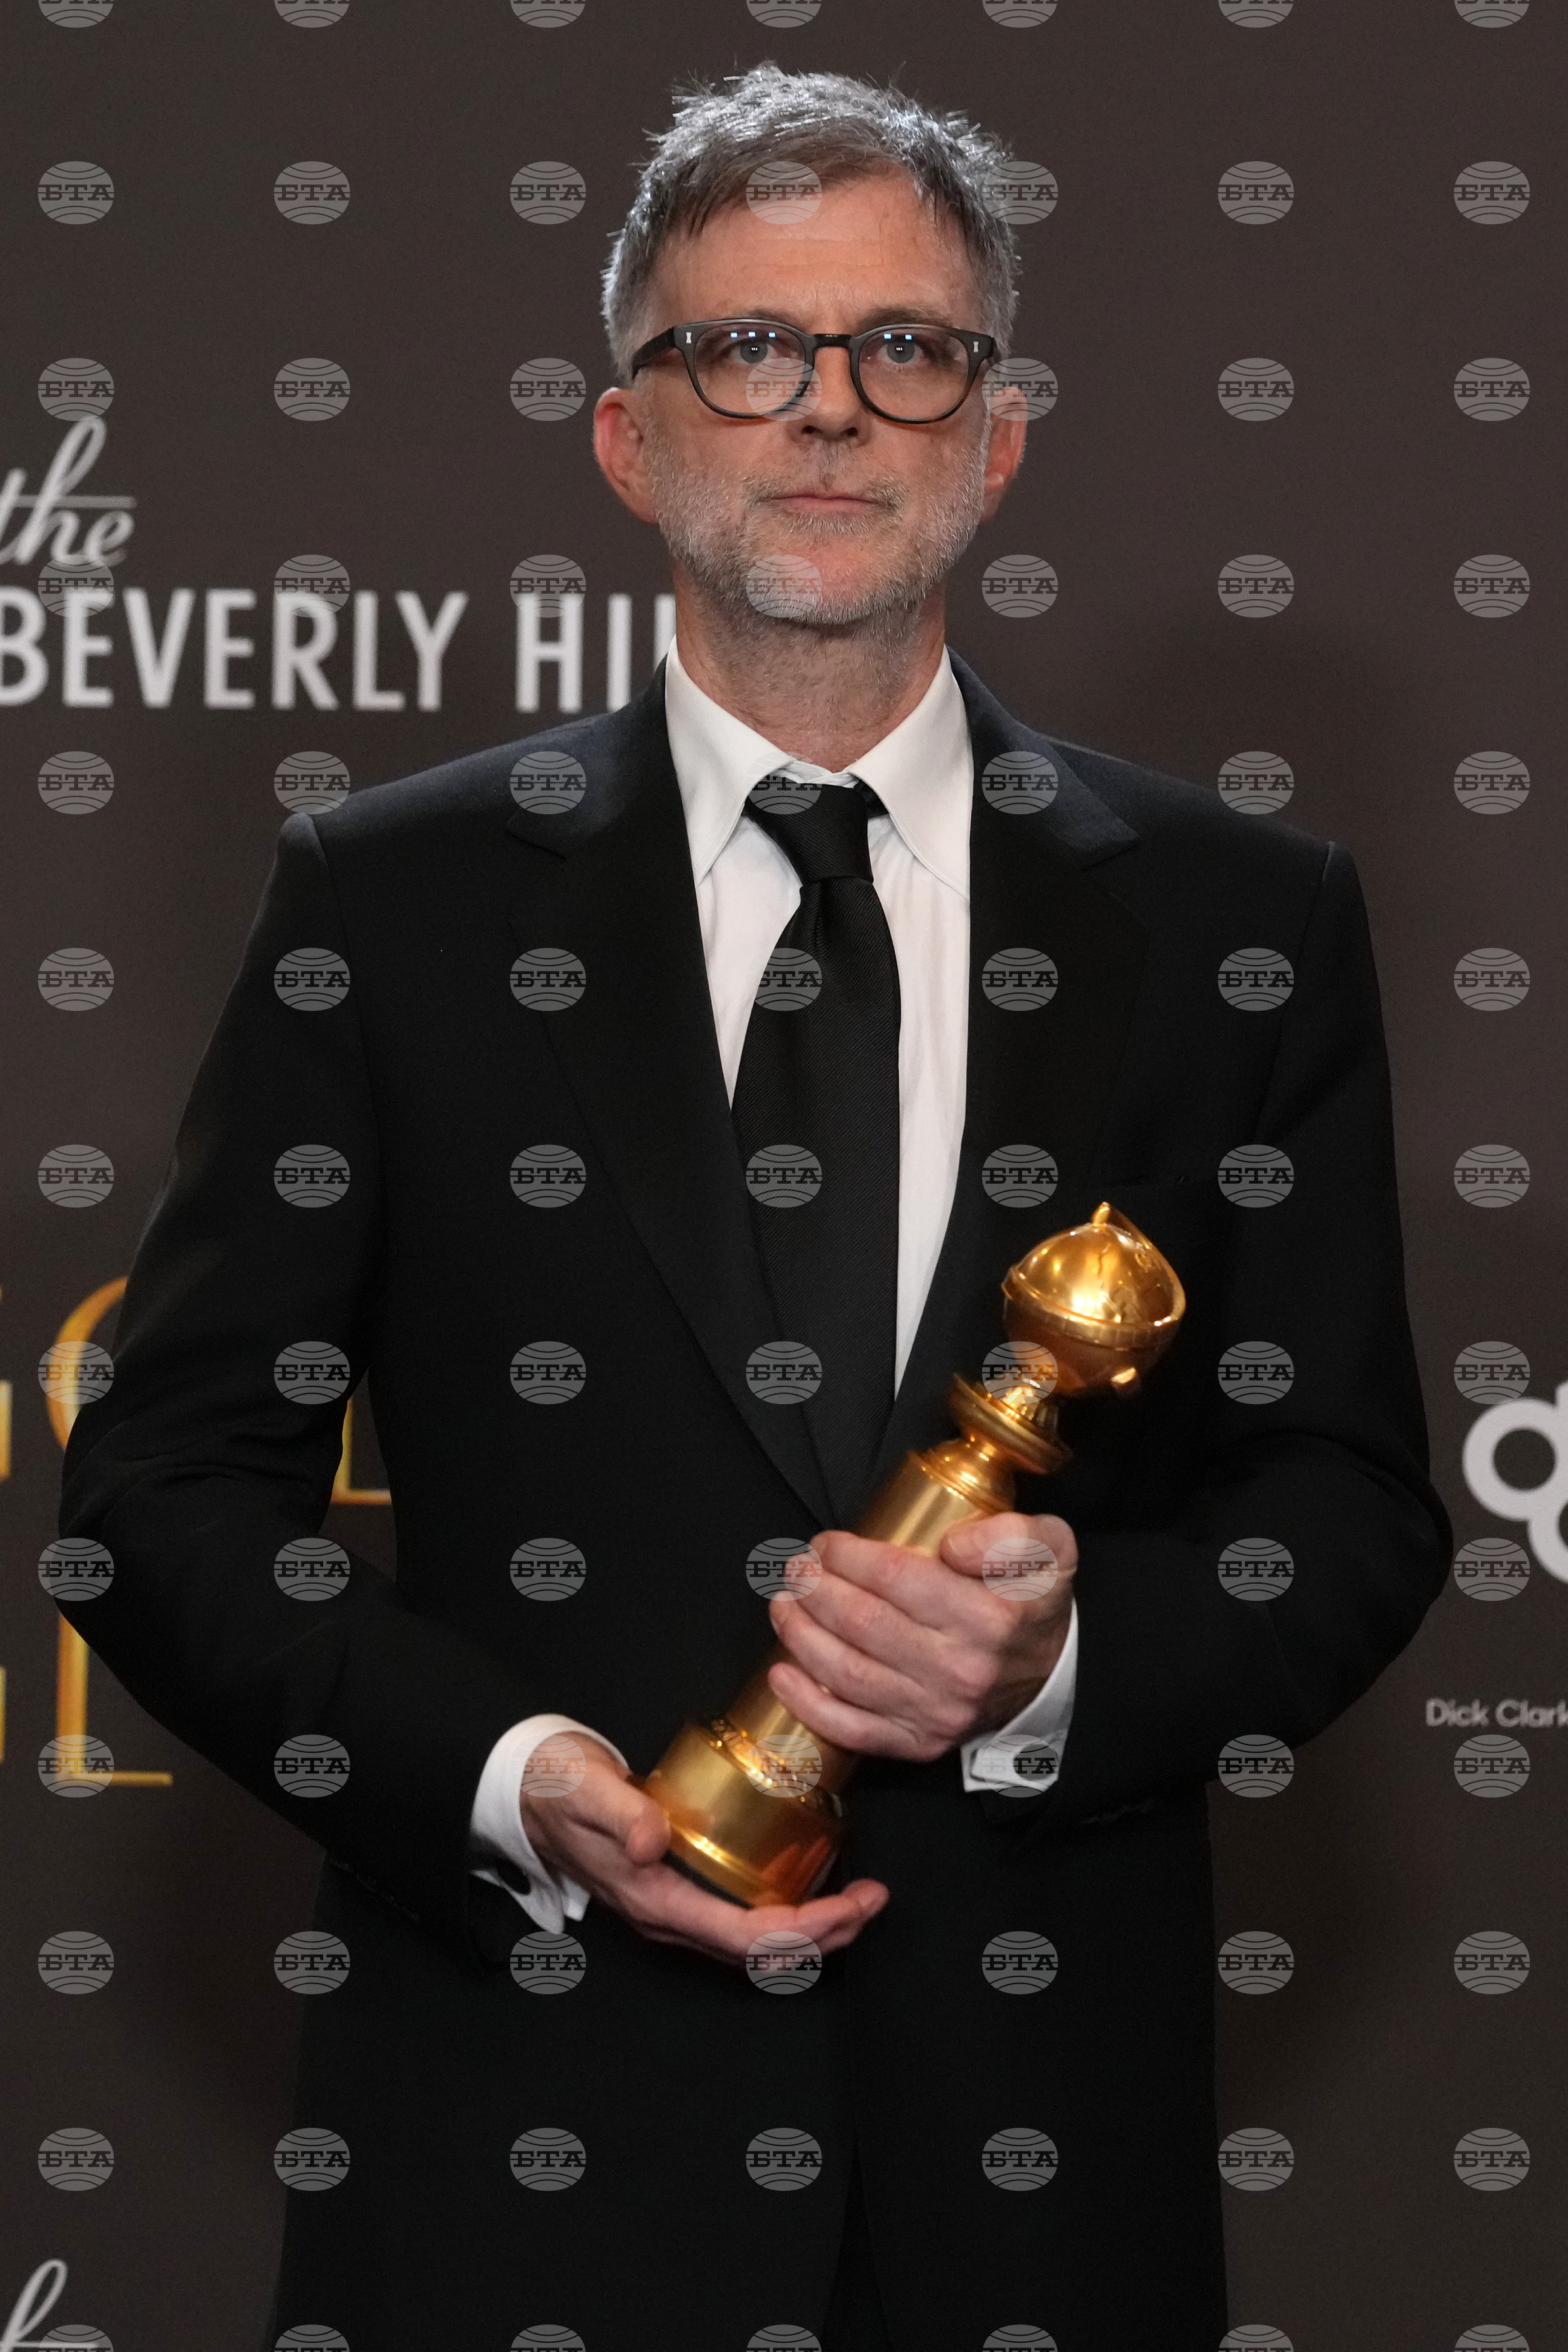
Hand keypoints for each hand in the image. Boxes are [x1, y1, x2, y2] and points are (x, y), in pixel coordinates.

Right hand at [516, 1733, 888, 1966]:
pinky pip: (744, 1920)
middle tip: (874, 1901)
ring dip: (813, 1929)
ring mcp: (675, 1908)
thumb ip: (618, 1813)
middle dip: (826, 1934)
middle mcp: (670, 1918)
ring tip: (859, 1901)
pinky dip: (788, 1914)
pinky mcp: (680, 1889)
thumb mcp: (583, 1790)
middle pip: (762, 1953)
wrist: (526, 1788)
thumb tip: (653, 1840)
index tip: (853, 1903)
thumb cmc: (556, 1786)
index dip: (807, 1929)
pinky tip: (812, 1886)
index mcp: (655, 1903)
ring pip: (757, 1944)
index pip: (747, 1937)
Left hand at [765, 1511, 1076, 1763]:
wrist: (1051, 1678)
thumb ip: (1009, 1533)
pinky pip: (852, 1730)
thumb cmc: (1033, 1604)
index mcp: (989, 1617)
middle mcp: (960, 1670)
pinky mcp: (919, 1742)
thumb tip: (951, 1545)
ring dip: (801, 1635)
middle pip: (862, 1623)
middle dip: (815, 1590)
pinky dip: (808, 1705)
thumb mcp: (1050, 1547)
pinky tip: (782, 1674)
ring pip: (848, 1674)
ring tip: (783, 1605)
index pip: (897, 1577)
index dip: (848, 1556)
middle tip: (797, 1569)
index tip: (827, 1543)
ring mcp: (936, 1712)